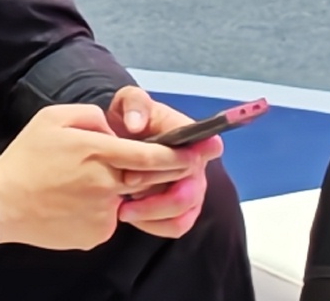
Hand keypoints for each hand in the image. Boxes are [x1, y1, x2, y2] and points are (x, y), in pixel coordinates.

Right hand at [0, 101, 179, 252]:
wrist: (3, 202)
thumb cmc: (27, 157)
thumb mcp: (52, 118)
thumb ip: (91, 116)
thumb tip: (113, 131)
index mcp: (96, 152)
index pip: (148, 154)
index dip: (175, 155)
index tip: (194, 154)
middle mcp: (105, 184)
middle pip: (147, 179)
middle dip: (160, 173)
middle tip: (154, 166)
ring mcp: (103, 213)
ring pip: (127, 198)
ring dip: (119, 190)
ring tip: (80, 183)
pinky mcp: (97, 234)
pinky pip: (109, 218)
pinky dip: (100, 210)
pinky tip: (73, 203)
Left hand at [105, 87, 218, 238]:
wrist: (120, 143)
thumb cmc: (131, 120)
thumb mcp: (129, 101)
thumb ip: (134, 104)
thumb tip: (136, 124)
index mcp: (193, 137)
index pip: (210, 147)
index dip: (191, 158)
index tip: (157, 158)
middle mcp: (198, 166)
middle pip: (187, 190)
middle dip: (154, 189)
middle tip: (124, 183)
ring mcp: (193, 191)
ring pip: (181, 213)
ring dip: (151, 212)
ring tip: (122, 206)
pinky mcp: (183, 211)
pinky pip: (175, 227)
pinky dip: (152, 224)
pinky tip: (129, 213)